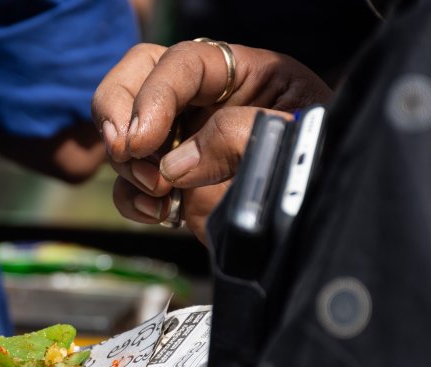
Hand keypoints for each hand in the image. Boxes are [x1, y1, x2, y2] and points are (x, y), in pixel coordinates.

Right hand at [92, 41, 332, 241]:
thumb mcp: (299, 138)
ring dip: (127, 163)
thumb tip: (176, 167)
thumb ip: (241, 137)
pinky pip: (129, 185)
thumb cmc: (326, 169)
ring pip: (123, 133)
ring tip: (159, 192)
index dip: (154, 94)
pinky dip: (131, 199)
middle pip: (136, 76)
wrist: (325, 229)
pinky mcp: (173, 188)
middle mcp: (206, 102)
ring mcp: (184, 145)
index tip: (143, 139)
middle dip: (116, 111)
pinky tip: (159, 214)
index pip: (183, 62)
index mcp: (244, 74)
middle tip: (125, 150)